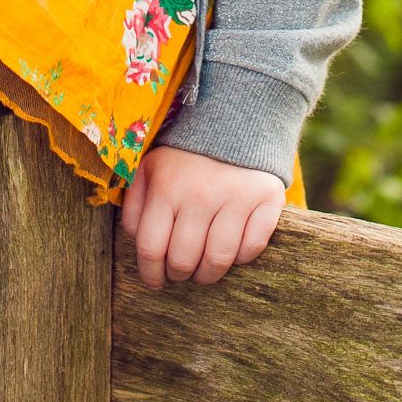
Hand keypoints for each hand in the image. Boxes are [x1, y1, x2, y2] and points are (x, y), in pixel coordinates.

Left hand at [119, 144, 285, 288]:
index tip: (155, 281)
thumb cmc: (186, 154)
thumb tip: (134, 239)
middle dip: (179, 273)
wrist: (236, 120)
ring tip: (204, 268)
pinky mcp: (266, 200)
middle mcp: (200, 193)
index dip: (150, 273)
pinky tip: (232, 247)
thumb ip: (136, 201)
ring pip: (217, 261)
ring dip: (208, 274)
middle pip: (183, 261)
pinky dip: (241, 257)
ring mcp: (236, 197)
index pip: (151, 248)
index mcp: (167, 186)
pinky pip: (251, 248)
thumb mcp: (152, 167)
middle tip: (181, 270)